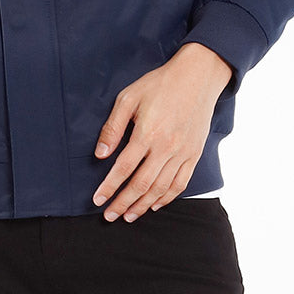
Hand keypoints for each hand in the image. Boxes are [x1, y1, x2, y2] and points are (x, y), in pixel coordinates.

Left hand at [91, 43, 231, 221]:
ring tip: (128, 216)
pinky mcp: (194, 154)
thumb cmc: (159, 84)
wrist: (196, 77)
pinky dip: (166, 198)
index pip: (124, 168)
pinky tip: (154, 205)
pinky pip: (180, 184)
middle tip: (109, 216)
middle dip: (123, 203)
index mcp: (147, 133)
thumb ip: (113, 127)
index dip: (109, 187)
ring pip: (160, 189)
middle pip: (141, 184)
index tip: (97, 199)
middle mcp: (166, 147)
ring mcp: (183, 153)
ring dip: (142, 206)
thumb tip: (100, 154)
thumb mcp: (129, 97)